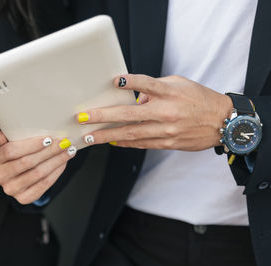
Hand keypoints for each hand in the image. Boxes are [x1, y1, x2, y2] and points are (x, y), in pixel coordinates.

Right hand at [0, 127, 76, 203]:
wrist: (17, 167)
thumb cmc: (14, 146)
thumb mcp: (8, 135)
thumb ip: (6, 131)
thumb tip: (2, 136)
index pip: (11, 151)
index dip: (31, 145)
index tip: (48, 138)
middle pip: (27, 163)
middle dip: (49, 152)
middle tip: (64, 143)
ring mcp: (10, 189)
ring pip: (38, 174)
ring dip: (56, 161)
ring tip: (68, 151)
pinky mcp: (23, 198)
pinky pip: (43, 185)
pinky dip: (56, 173)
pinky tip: (63, 163)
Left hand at [78, 74, 232, 150]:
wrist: (222, 123)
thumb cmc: (198, 99)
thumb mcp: (178, 84)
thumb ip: (154, 88)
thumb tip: (132, 98)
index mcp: (169, 92)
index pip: (146, 84)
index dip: (129, 82)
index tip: (113, 80)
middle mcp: (166, 112)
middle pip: (129, 114)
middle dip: (102, 117)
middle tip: (83, 118)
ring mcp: (166, 130)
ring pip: (131, 134)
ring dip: (107, 136)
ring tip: (89, 137)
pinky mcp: (167, 143)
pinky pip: (141, 143)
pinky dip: (124, 143)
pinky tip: (111, 142)